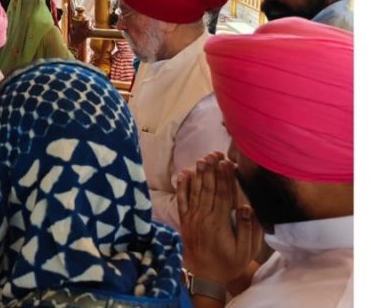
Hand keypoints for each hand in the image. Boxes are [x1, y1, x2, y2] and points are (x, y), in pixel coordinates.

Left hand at [177, 153, 262, 284]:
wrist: (204, 276)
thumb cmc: (228, 263)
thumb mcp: (245, 251)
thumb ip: (247, 229)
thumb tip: (247, 207)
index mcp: (219, 223)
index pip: (223, 195)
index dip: (225, 177)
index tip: (227, 162)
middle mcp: (203, 217)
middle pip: (208, 188)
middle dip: (212, 169)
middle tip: (215, 153)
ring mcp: (192, 218)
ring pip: (195, 191)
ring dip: (199, 174)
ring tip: (203, 159)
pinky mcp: (185, 220)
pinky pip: (181, 201)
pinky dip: (182, 187)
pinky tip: (183, 174)